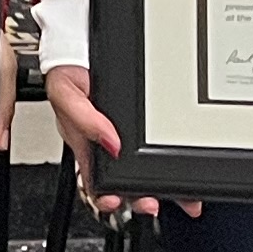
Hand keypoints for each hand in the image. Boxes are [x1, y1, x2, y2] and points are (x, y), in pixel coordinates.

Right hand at [44, 62, 191, 218]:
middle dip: (140, 199)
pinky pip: (160, 152)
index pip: (95, 182)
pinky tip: (187, 174)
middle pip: (126, 184)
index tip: (116, 201)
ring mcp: (128, 139)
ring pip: (146, 172)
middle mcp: (109, 147)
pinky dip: (176, 165)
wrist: (84, 48)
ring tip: (181, 199)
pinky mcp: (145, 130)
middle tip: (151, 203)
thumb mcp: (66, 94)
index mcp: (86, 147)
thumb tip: (111, 143)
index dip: (106, 197)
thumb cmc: (69, 75)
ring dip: (165, 189)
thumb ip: (84, 120)